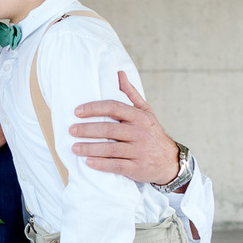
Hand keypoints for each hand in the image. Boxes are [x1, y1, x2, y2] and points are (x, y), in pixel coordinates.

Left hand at [70, 71, 180, 185]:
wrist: (171, 162)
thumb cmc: (152, 133)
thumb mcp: (146, 112)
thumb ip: (131, 94)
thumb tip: (119, 74)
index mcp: (139, 117)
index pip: (114, 107)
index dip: (94, 108)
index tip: (77, 111)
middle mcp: (139, 132)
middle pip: (109, 129)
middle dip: (87, 130)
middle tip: (71, 130)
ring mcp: (139, 151)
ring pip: (110, 149)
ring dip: (90, 148)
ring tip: (74, 148)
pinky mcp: (138, 168)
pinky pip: (116, 166)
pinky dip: (101, 164)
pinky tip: (88, 162)